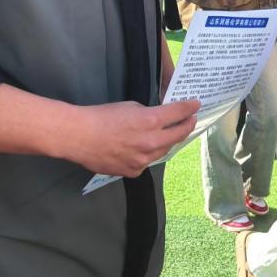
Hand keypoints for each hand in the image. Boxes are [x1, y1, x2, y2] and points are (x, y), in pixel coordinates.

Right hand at [63, 100, 199, 176]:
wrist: (79, 137)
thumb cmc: (103, 116)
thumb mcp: (130, 107)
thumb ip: (148, 114)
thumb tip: (158, 120)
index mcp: (151, 121)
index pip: (178, 113)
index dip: (190, 108)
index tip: (196, 105)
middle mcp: (151, 143)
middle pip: (177, 135)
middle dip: (186, 126)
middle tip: (191, 120)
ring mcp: (143, 160)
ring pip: (163, 151)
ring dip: (168, 141)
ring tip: (171, 134)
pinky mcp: (133, 172)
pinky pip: (147, 162)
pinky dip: (149, 154)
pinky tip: (145, 149)